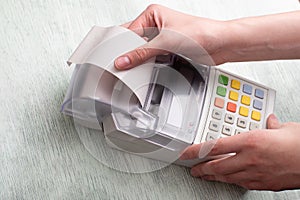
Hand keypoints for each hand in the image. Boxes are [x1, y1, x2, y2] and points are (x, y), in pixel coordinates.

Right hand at [114, 4, 228, 69]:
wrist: (221, 44)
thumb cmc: (201, 32)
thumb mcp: (166, 42)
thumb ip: (142, 53)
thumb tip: (124, 60)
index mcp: (153, 14)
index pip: (128, 31)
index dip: (119, 45)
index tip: (112, 58)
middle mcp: (156, 25)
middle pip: (134, 42)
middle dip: (128, 53)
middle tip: (119, 64)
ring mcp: (162, 39)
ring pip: (142, 52)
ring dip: (138, 60)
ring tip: (130, 68)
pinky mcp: (167, 51)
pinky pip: (151, 59)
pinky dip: (147, 66)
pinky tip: (143, 70)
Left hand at [180, 114, 299, 190]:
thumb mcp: (285, 128)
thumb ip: (272, 124)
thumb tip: (270, 121)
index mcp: (251, 141)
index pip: (214, 146)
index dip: (196, 151)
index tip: (186, 153)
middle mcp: (250, 159)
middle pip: (216, 166)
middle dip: (201, 168)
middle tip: (192, 168)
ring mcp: (256, 174)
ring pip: (226, 177)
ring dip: (212, 176)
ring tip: (204, 175)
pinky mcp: (263, 184)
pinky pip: (241, 184)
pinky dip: (230, 181)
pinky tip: (227, 180)